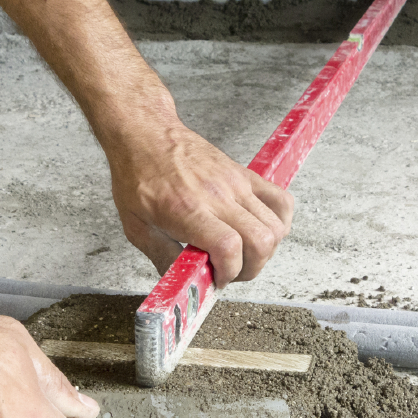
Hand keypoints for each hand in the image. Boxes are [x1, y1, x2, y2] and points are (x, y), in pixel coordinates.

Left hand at [106, 124, 294, 286]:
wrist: (146, 134)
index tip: (217, 277)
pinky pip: (281, 201)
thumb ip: (162, 257)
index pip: (229, 248)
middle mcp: (218, 196)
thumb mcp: (136, 226)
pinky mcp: (245, 175)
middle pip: (261, 241)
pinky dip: (281, 222)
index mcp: (188, 210)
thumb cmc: (138, 176)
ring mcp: (236, 184)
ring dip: (266, 249)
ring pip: (275, 226)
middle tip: (232, 271)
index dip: (229, 272)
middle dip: (251, 268)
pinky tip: (262, 231)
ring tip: (244, 253)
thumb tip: (183, 284)